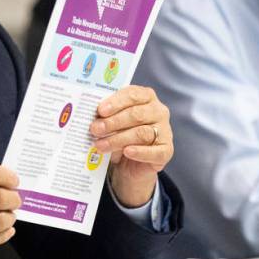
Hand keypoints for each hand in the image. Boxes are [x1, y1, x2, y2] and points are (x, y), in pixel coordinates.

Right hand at [0, 162, 20, 258]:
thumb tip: (3, 180)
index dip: (8, 176)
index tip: (14, 180)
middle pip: (0, 197)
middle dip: (14, 197)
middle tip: (16, 198)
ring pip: (0, 220)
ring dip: (11, 216)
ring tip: (10, 213)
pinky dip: (5, 233)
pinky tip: (6, 228)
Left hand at [90, 85, 173, 207]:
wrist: (131, 163)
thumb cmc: (121, 134)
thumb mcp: (113, 122)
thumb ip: (106, 116)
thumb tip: (92, 117)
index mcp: (146, 97)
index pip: (133, 95)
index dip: (116, 102)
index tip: (100, 110)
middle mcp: (158, 111)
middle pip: (136, 114)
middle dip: (113, 122)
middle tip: (95, 129)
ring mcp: (165, 131)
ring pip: (141, 133)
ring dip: (118, 139)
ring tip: (101, 145)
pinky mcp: (166, 151)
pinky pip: (154, 151)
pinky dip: (139, 152)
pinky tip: (126, 152)